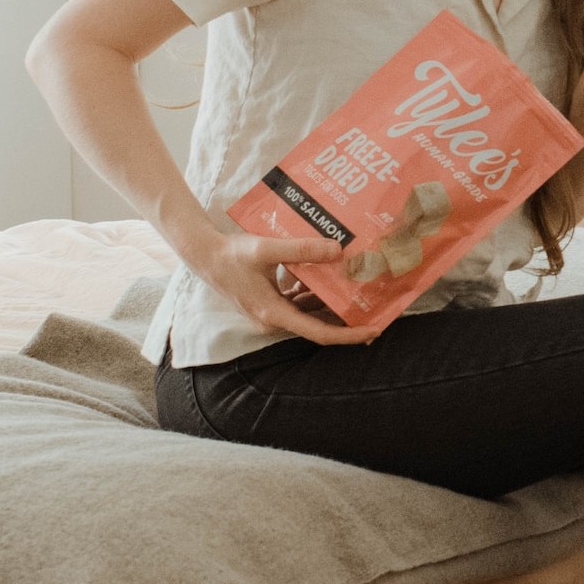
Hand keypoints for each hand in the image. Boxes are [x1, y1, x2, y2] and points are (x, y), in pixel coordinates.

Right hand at [186, 229, 383, 346]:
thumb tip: (338, 250)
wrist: (204, 255)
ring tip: (362, 292)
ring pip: (310, 312)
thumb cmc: (232, 254)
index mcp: (274, 314)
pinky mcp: (270, 303)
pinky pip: (299, 302)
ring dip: (333, 304)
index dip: (348, 335)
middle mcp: (274, 319)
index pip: (319, 332)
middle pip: (318, 325)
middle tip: (379, 311)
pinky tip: (330, 276)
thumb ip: (302, 249)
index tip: (374, 330)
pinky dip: (316, 293)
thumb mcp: (267, 249)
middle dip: (347, 320)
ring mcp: (271, 312)